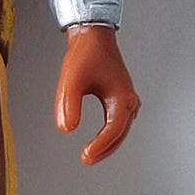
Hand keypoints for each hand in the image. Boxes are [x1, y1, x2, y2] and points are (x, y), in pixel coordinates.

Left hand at [54, 24, 139, 164]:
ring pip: (121, 130)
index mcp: (121, 97)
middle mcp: (128, 99)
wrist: (92, 35)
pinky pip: (119, 122)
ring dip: (109, 144)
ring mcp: (126, 98)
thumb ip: (68, 105)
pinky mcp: (120, 96)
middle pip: (120, 134)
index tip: (85, 155)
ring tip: (92, 154)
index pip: (113, 130)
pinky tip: (100, 139)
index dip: (100, 145)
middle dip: (104, 149)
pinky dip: (110, 134)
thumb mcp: (72, 79)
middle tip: (86, 159)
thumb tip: (66, 129)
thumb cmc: (86, 53)